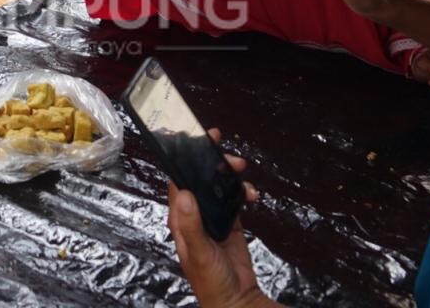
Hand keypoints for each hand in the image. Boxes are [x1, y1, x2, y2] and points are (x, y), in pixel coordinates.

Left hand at [168, 129, 269, 307]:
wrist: (237, 300)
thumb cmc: (211, 280)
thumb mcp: (199, 252)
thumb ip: (191, 224)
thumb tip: (183, 193)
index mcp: (180, 218)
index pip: (178, 180)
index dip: (185, 157)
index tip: (197, 138)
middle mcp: (194, 214)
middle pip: (200, 178)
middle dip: (213, 162)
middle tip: (230, 156)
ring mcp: (213, 217)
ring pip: (218, 185)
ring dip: (229, 175)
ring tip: (242, 169)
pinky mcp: (231, 223)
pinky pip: (234, 199)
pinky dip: (242, 192)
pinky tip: (251, 194)